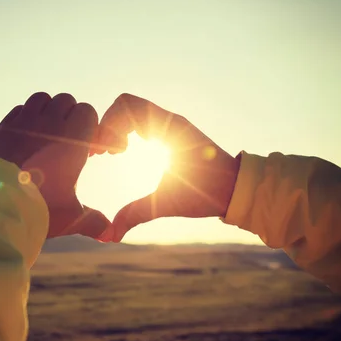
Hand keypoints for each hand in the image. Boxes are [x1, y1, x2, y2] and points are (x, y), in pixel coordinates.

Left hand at [0, 92, 109, 238]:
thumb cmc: (36, 209)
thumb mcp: (70, 217)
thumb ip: (95, 222)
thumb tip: (111, 234)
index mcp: (72, 139)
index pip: (88, 113)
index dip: (93, 130)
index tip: (91, 152)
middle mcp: (48, 124)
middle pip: (67, 102)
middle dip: (72, 118)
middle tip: (70, 144)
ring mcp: (23, 122)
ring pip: (42, 100)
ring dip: (49, 113)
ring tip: (49, 136)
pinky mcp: (2, 126)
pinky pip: (20, 110)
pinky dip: (27, 118)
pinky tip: (27, 139)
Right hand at [94, 93, 240, 241]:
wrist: (237, 188)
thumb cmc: (207, 193)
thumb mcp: (167, 204)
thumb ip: (135, 215)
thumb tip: (109, 236)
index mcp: (169, 129)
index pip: (127, 107)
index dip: (108, 126)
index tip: (106, 154)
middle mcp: (169, 120)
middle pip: (125, 105)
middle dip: (108, 126)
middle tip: (103, 154)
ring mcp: (170, 123)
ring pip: (131, 109)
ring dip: (116, 127)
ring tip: (113, 153)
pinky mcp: (170, 130)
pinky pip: (140, 118)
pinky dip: (127, 129)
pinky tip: (126, 152)